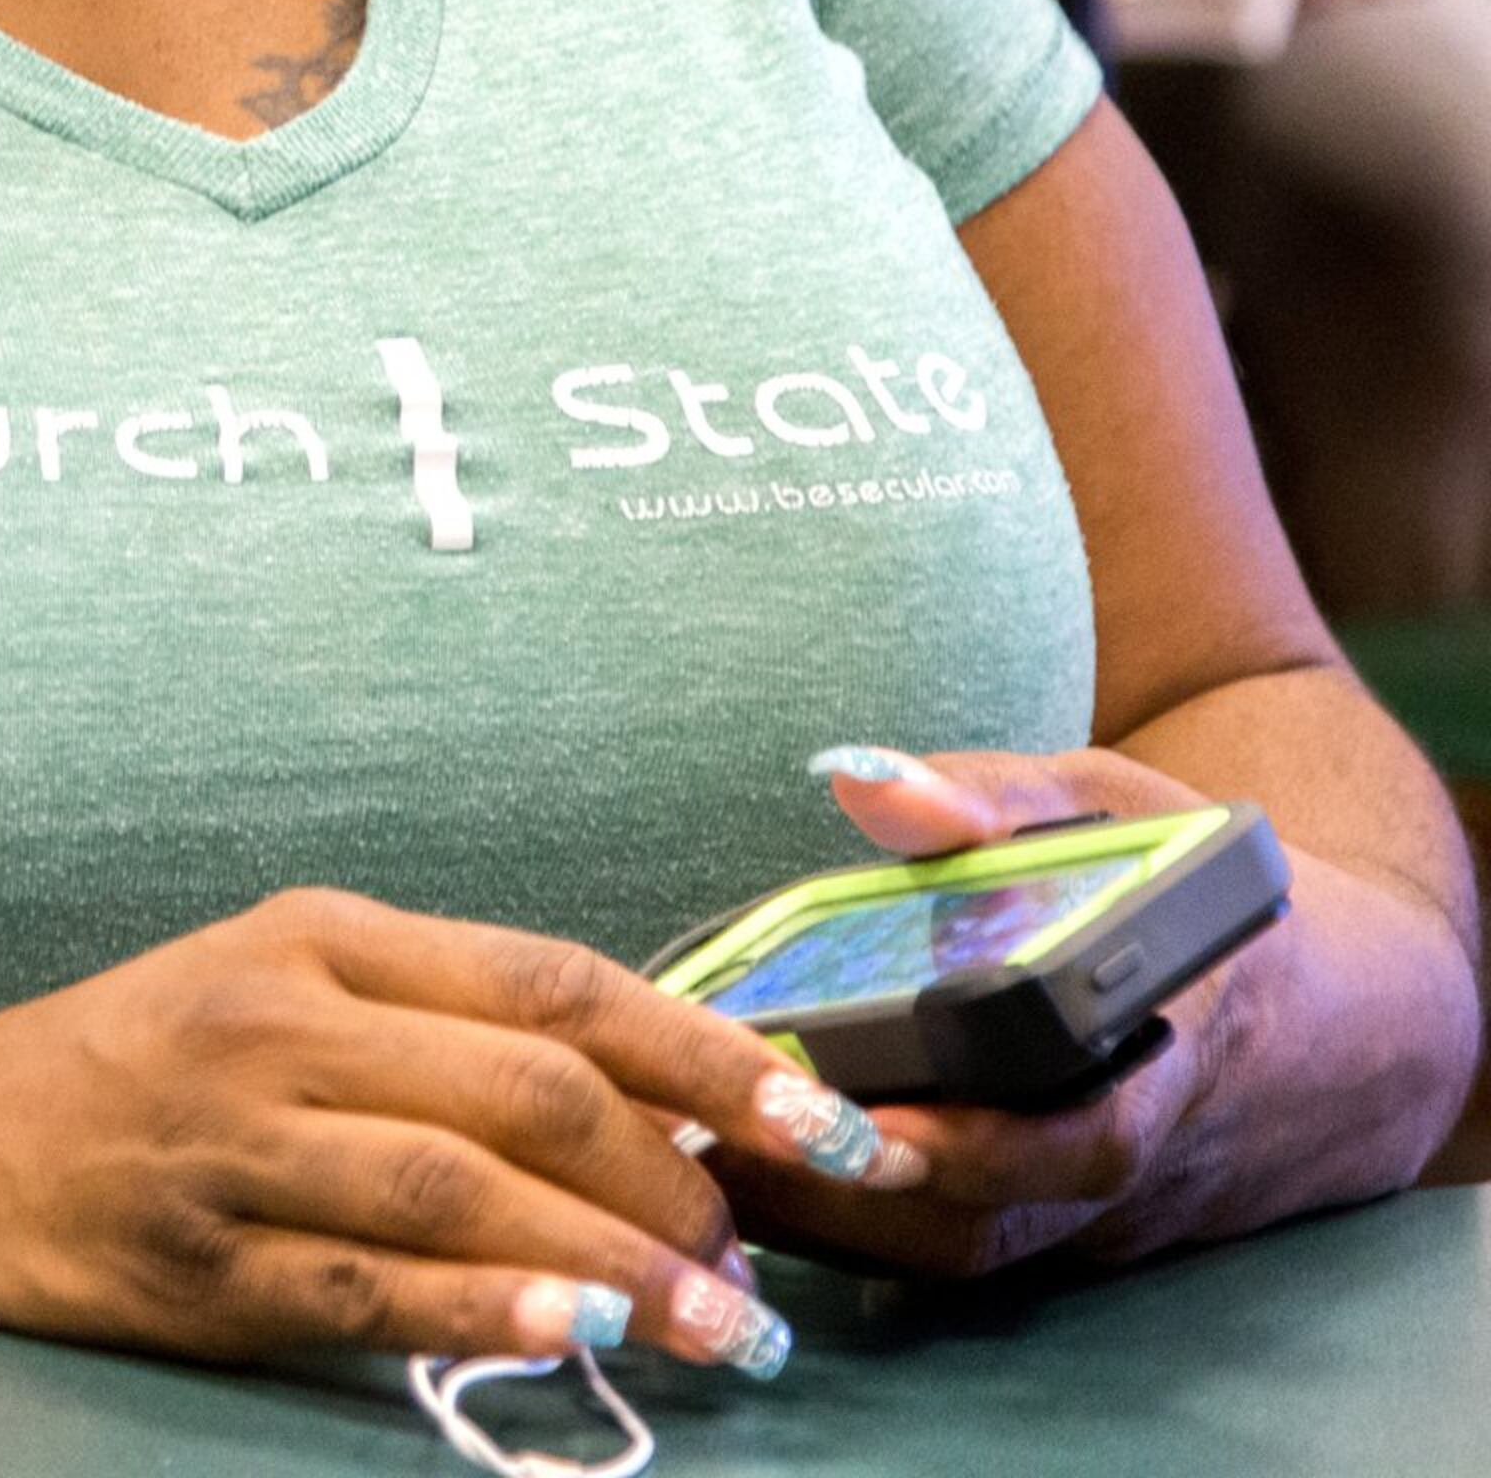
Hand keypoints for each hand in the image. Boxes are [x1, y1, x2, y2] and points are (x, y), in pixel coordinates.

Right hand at [0, 887, 932, 1375]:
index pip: (553, 981)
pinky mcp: (204, 1261)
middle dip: (677, 1179)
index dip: (702, 1050)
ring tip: (724, 1324)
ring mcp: (236, 1142)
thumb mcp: (286, 980)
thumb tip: (653, 1096)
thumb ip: (445, 1020)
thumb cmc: (145, 1055)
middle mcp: (282, 1022)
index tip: (814, 1117)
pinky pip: (371, 1288)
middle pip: (527, 1090)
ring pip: (464, 1189)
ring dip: (618, 1261)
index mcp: (322, 936)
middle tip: (758, 1252)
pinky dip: (487, 1307)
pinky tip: (575, 1331)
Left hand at [714, 743, 1394, 1277]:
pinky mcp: (1057, 1230)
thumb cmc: (1195, 889)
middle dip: (854, 1196)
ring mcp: (1096, 1210)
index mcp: (1174, 1044)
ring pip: (961, 1255)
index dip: (981, 1147)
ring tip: (705, 1151)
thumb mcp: (1111, 806)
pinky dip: (852, 1227)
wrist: (1330, 1017)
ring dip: (831, 1222)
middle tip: (725, 1138)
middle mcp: (1135, 1153)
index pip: (1089, 1135)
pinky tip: (748, 1169)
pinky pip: (954, 1251)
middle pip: (994, 1221)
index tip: (872, 1128)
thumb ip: (992, 796)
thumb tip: (861, 778)